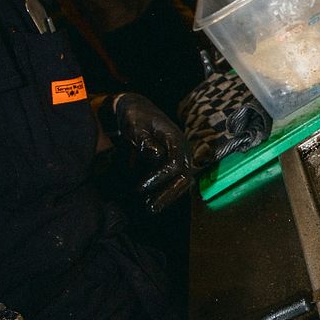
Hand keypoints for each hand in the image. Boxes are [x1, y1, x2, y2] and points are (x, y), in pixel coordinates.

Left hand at [100, 92, 194, 213]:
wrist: (137, 111)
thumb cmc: (135, 116)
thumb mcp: (136, 124)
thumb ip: (144, 139)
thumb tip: (157, 155)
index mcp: (176, 139)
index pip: (174, 164)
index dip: (159, 178)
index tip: (140, 188)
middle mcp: (183, 150)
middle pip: (184, 177)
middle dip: (167, 194)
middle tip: (150, 207)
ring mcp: (180, 158)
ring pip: (182, 183)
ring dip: (167, 197)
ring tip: (150, 208)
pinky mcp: (173, 164)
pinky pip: (174, 182)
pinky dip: (164, 193)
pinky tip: (149, 202)